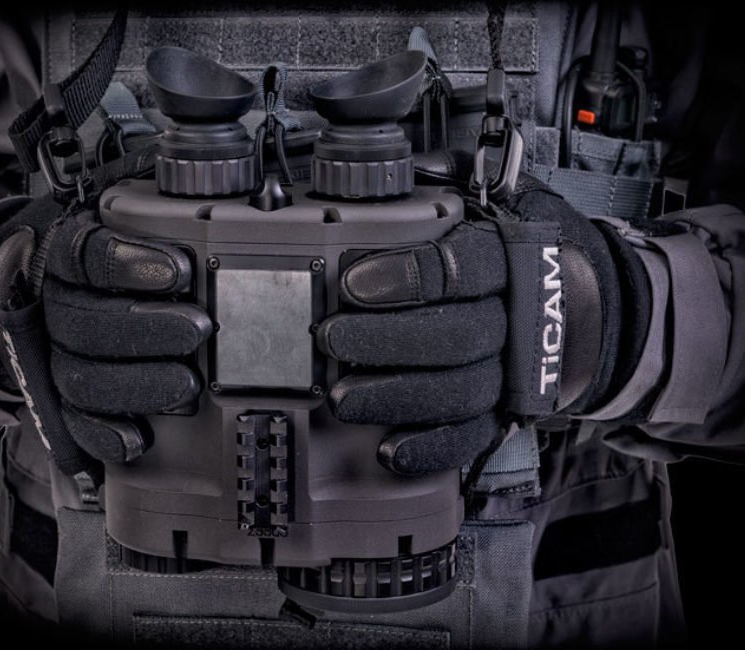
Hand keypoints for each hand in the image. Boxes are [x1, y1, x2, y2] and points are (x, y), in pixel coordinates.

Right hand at [0, 199, 211, 465]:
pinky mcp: (54, 397)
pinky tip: (138, 436)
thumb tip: (212, 220)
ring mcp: (48, 354)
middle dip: (147, 330)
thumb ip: (152, 227)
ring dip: (138, 384)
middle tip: (199, 329)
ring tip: (187, 384)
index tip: (181, 270)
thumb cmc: (96, 257)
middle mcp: (49, 305)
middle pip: (85, 323)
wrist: (31, 285)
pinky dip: (105, 434)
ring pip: (80, 377)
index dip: (131, 264)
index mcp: (62, 256)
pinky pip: (71, 422)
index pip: (88, 257)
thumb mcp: (118, 227)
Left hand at [316, 174, 646, 474]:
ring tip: (342, 397)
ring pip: (459, 391)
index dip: (403, 279)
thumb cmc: (533, 252)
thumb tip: (388, 178)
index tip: (352, 284)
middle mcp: (520, 316)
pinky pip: (475, 437)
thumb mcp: (508, 205)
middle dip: (385, 342)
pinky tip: (391, 449)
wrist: (598, 306)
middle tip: (332, 339)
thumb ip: (456, 196)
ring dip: (395, 397)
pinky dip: (432, 448)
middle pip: (455, 336)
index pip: (460, 270)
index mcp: (514, 259)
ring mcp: (518, 369)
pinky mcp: (513, 411)